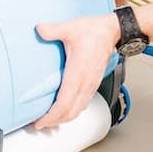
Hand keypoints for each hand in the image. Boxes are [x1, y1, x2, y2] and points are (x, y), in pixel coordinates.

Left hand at [33, 13, 120, 129]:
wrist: (113, 31)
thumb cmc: (94, 32)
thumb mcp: (71, 28)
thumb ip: (54, 29)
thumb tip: (39, 29)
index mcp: (77, 74)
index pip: (63, 104)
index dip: (51, 117)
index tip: (39, 121)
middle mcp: (85, 83)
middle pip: (70, 113)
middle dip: (55, 122)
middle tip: (40, 123)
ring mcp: (91, 85)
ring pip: (77, 110)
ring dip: (64, 118)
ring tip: (50, 118)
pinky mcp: (93, 83)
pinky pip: (83, 103)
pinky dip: (72, 111)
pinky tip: (65, 107)